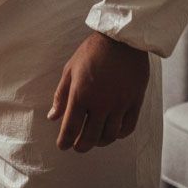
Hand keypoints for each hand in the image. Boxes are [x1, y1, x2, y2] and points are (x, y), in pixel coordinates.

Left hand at [47, 31, 149, 152]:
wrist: (121, 40)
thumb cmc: (91, 52)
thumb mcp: (70, 69)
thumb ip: (61, 95)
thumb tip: (52, 116)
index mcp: (81, 94)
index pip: (71, 126)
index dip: (65, 140)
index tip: (62, 146)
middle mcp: (101, 103)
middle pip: (91, 136)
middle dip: (81, 146)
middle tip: (77, 147)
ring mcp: (119, 104)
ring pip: (110, 135)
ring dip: (100, 142)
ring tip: (93, 140)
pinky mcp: (135, 102)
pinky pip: (127, 128)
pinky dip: (119, 135)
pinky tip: (112, 133)